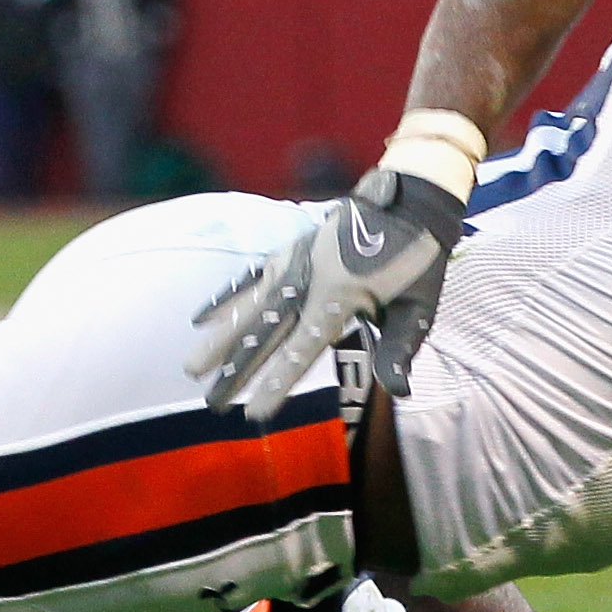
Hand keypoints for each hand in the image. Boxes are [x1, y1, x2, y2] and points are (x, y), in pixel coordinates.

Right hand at [185, 167, 464, 421]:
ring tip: (191, 366)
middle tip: (210, 402)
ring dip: (220, 337)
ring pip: (249, 306)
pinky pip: (251, 275)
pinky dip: (226, 295)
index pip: (301, 351)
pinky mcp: (290, 249)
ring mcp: (294, 262)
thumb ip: (400, 348)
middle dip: (236, 369)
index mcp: (339, 298)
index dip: (276, 384)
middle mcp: (308, 281)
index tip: (253, 414)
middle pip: (265, 333)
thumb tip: (398, 391)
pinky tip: (201, 315)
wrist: (411, 197)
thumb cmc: (419, 258)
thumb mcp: (419, 305)